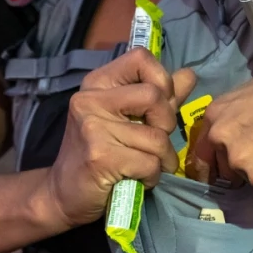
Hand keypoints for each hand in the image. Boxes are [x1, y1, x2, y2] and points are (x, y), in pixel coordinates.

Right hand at [41, 48, 197, 229]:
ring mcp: (93, 128)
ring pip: (157, 137)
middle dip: (167, 124)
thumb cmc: (100, 154)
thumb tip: (188, 74)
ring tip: (148, 166)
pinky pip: (149, 163)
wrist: (64, 195)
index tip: (159, 105)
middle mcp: (90, 99)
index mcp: (97, 83)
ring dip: (163, 159)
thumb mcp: (128, 119)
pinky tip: (139, 179)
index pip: (140, 58)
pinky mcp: (100, 157)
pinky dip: (153, 176)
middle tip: (156, 142)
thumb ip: (160, 97)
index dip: (162, 80)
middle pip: (154, 96)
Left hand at [185, 55, 252, 199]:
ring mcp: (240, 161)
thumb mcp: (251, 96)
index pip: (203, 154)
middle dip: (249, 170)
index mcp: (214, 116)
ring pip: (252, 184)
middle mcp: (220, 139)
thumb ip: (237, 119)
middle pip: (227, 172)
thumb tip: (243, 137)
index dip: (219, 165)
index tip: (231, 172)